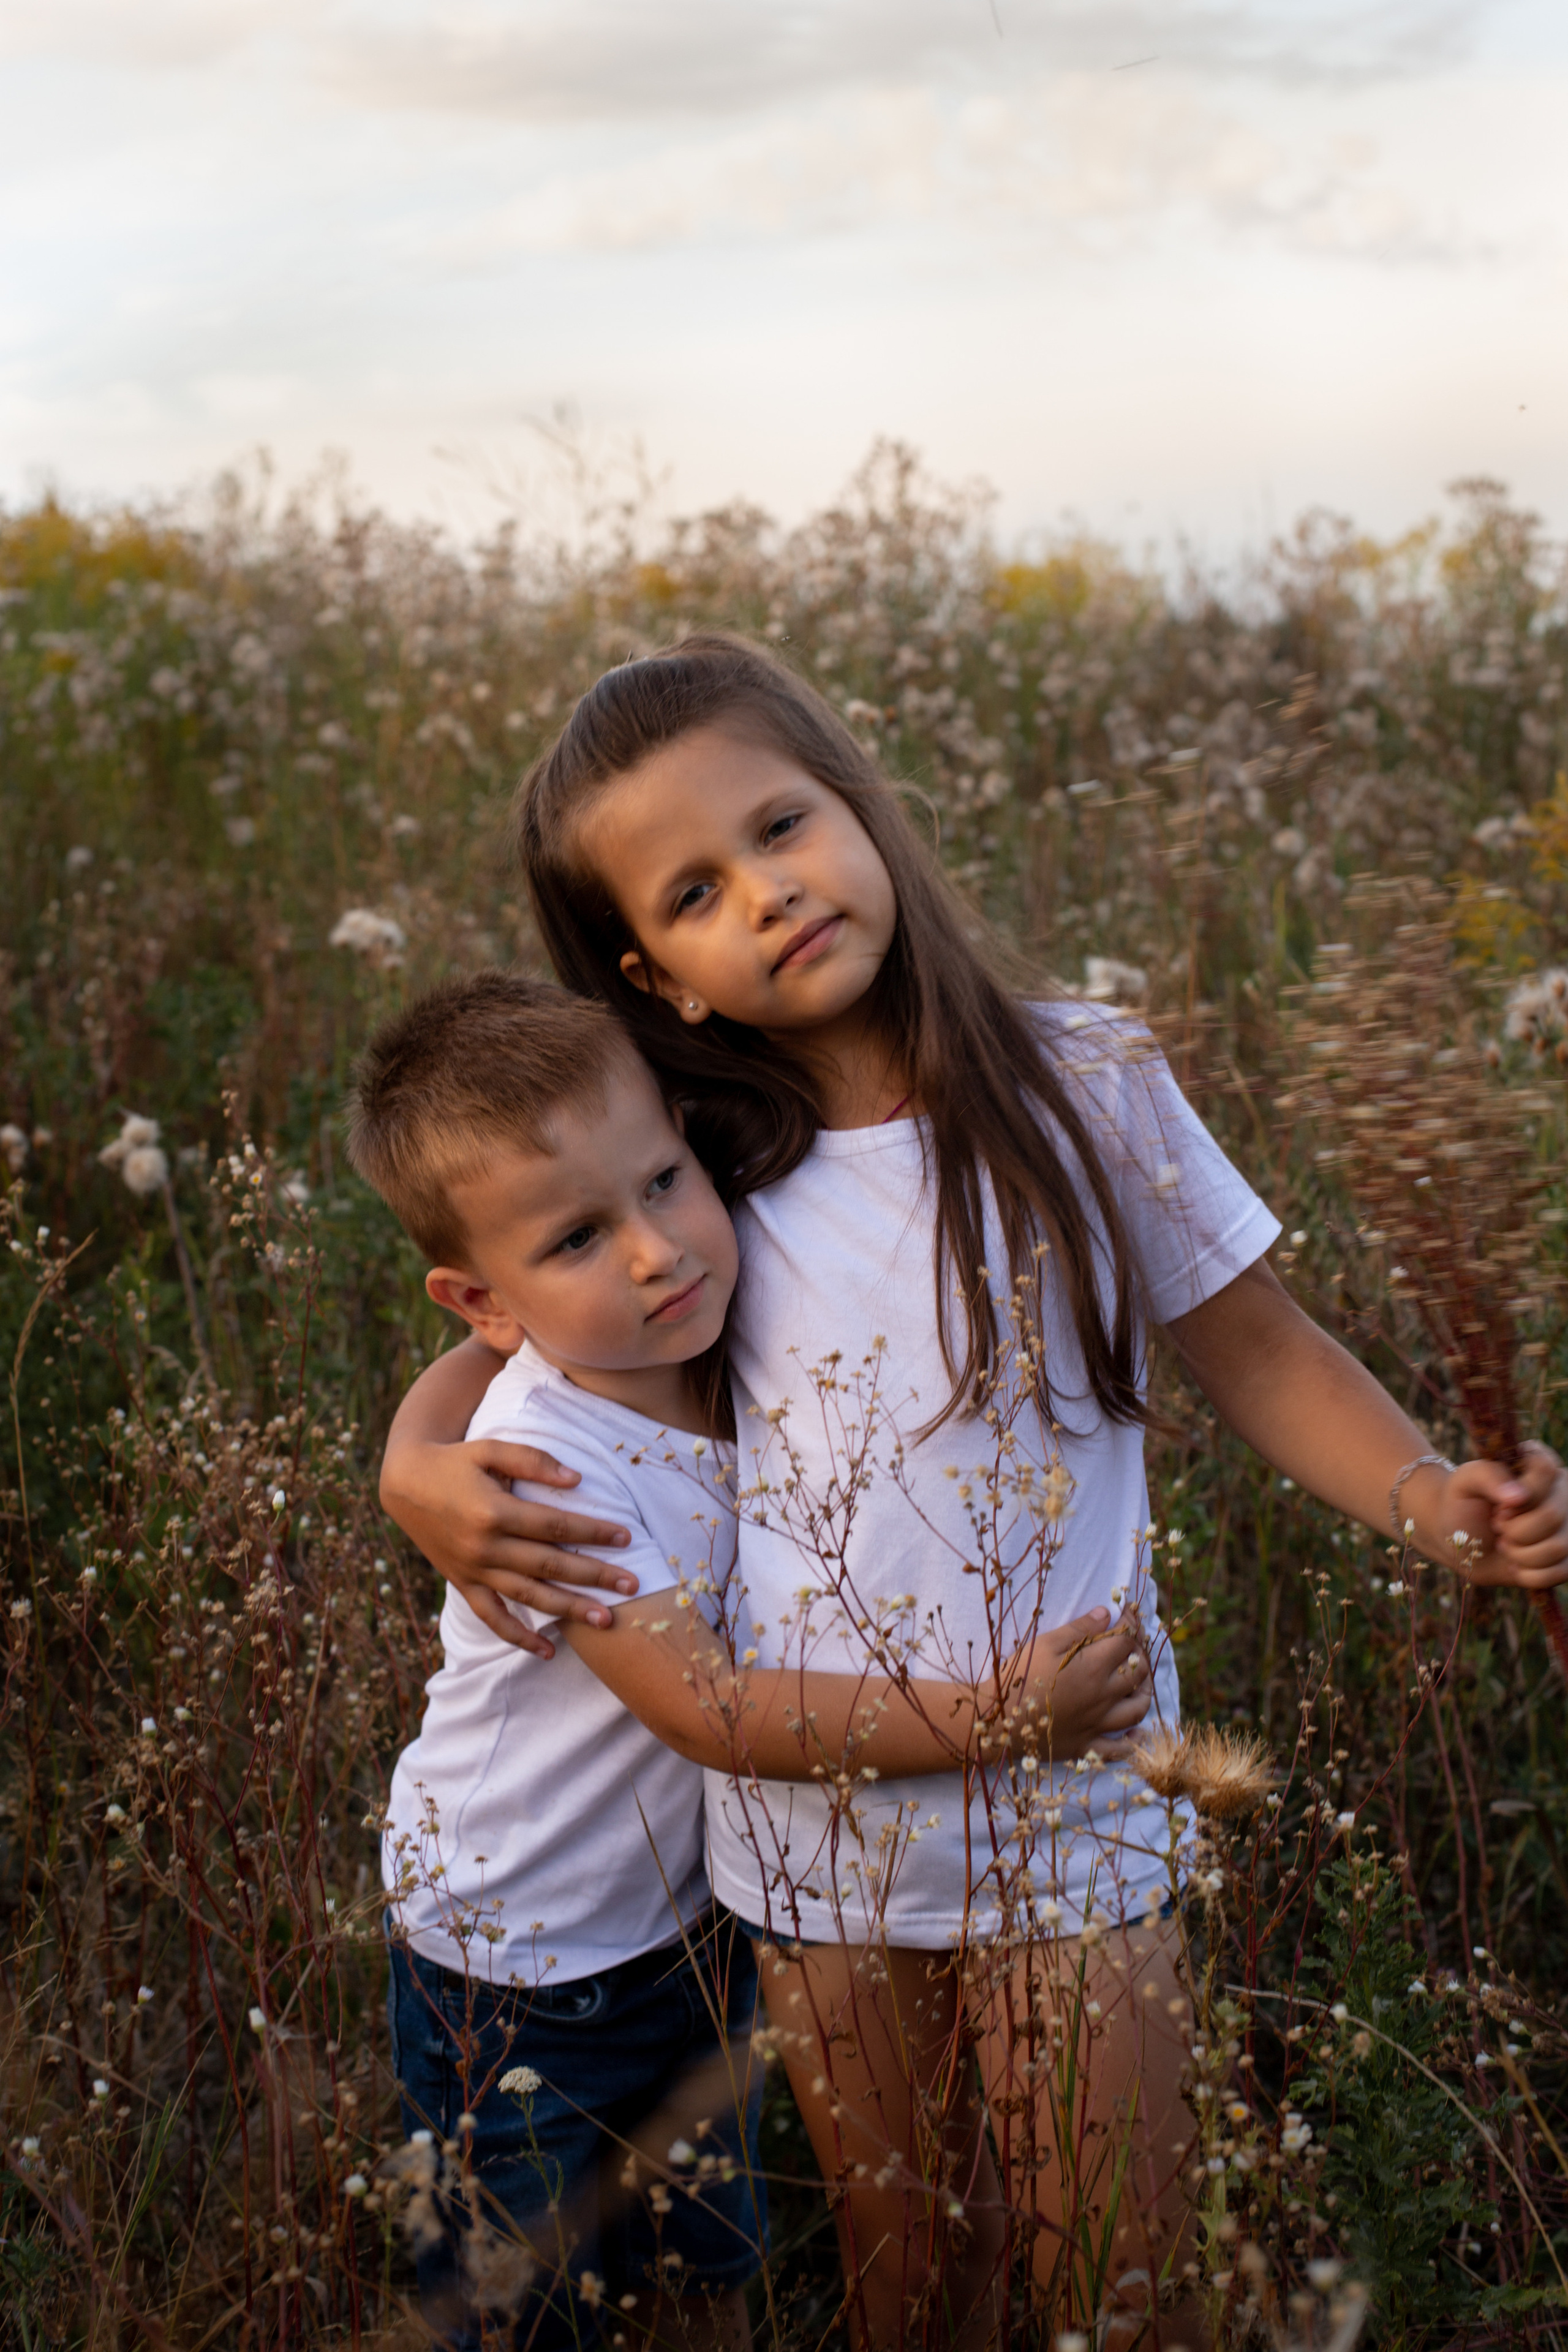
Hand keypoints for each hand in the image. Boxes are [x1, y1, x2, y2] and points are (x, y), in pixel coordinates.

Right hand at [380, 1436, 636, 1658]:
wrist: (405, 1482)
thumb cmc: (455, 1461)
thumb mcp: (490, 1448)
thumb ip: (533, 1460)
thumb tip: (577, 1480)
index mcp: (494, 1511)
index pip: (554, 1526)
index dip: (592, 1531)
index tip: (627, 1536)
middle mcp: (484, 1547)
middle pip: (549, 1565)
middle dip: (594, 1575)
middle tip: (634, 1584)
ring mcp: (473, 1571)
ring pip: (528, 1596)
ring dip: (569, 1609)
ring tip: (606, 1619)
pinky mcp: (463, 1584)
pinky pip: (492, 1618)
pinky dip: (519, 1638)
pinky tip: (548, 1651)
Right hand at [993, 1605, 1152, 1762]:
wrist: (996, 1720)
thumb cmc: (1018, 1677)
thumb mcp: (1044, 1643)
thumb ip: (1079, 1629)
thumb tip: (1107, 1614)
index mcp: (1093, 1667)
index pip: (1126, 1641)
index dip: (1131, 1623)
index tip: (1129, 1613)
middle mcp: (1103, 1696)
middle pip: (1138, 1672)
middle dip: (1140, 1652)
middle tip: (1132, 1644)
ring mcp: (1098, 1724)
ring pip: (1137, 1709)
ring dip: (1145, 1692)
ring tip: (1140, 1682)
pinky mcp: (1087, 1746)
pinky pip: (1120, 1749)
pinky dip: (1132, 1741)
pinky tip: (1136, 1731)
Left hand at [1436, 1442, 1567, 1590]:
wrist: (1462, 1542)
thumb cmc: (1464, 1504)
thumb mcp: (1466, 1481)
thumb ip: (1488, 1476)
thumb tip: (1519, 1496)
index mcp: (1539, 1463)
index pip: (1545, 1471)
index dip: (1516, 1498)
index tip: (1497, 1507)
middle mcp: (1562, 1492)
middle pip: (1552, 1516)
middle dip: (1514, 1530)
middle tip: (1498, 1526)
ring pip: (1559, 1547)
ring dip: (1520, 1554)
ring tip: (1506, 1544)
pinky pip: (1560, 1573)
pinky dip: (1529, 1574)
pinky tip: (1516, 1564)